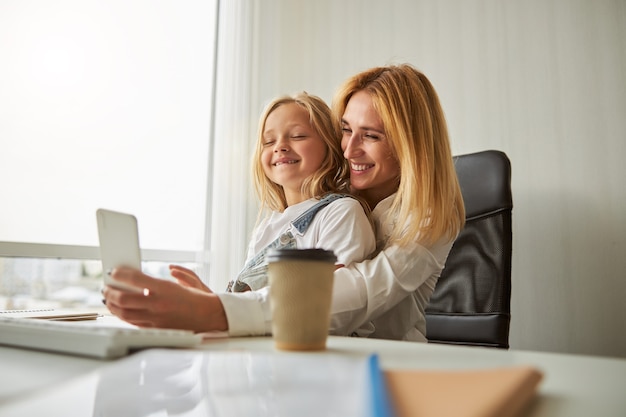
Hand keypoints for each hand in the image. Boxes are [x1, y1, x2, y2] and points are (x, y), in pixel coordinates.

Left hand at [102, 267, 227, 331]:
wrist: (209, 316)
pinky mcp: (156, 328)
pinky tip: (120, 311)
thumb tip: (164, 270)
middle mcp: (158, 304)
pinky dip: (123, 316)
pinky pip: (133, 322)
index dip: (119, 274)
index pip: (134, 279)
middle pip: (123, 299)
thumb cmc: (198, 298)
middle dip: (110, 292)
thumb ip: (173, 274)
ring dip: (112, 306)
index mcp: (164, 288)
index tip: (113, 271)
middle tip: (105, 287)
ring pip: (125, 314)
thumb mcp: (186, 281)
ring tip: (108, 299)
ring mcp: (155, 318)